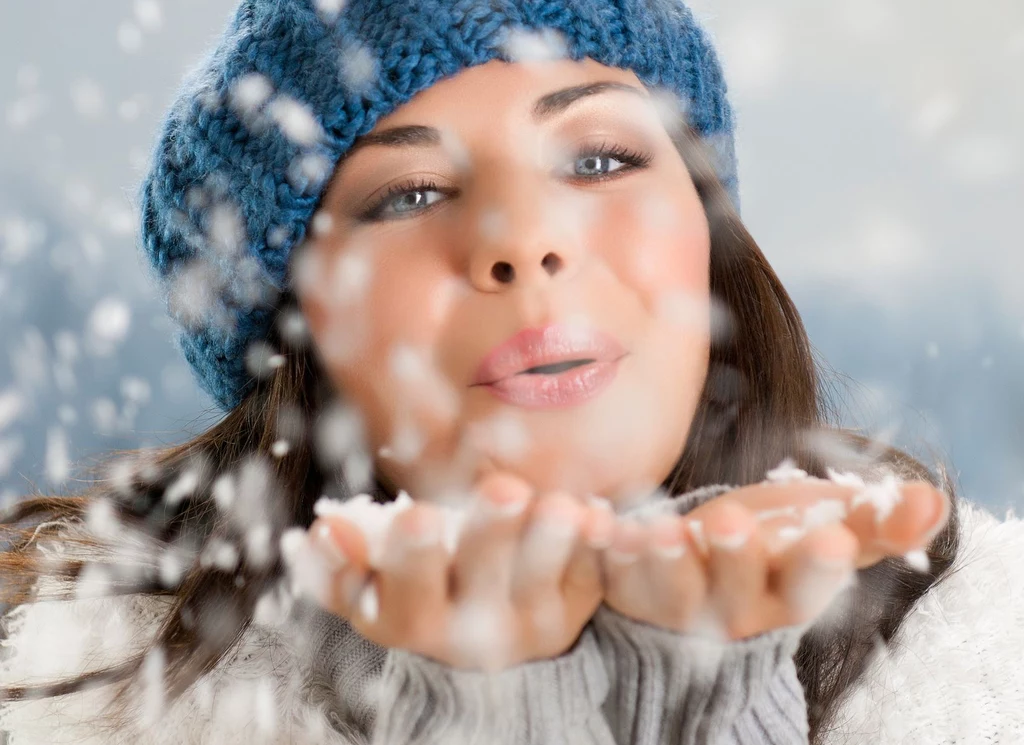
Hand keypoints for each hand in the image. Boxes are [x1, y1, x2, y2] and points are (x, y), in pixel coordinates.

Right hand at [305, 472, 612, 670]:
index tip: (415, 514)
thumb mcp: (375, 580)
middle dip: (489, 538)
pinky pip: (590, 575)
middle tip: (504, 490)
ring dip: (552, 544)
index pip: (403, 598)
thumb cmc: (421, 582)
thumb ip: (346, 559)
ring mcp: (528, 623)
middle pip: (480, 588)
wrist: (488, 624)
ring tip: (562, 508)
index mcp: (409, 620)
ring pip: (541, 585)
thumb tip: (320, 530)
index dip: (409, 559)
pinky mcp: (576, 606)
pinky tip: (601, 516)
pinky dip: (595, 546)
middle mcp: (469, 633)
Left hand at [602, 477, 949, 639]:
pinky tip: (598, 520)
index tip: (834, 539)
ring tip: (660, 529)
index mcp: (782, 595)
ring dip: (662, 562)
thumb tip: (931, 499)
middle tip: (732, 521)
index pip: (806, 591)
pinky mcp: (621, 588)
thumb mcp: (820, 525)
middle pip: (732, 596)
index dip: (819, 569)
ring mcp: (671, 605)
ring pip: (666, 593)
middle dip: (734, 560)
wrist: (700, 562)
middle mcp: (728, 610)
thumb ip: (874, 519)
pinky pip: (606, 575)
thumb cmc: (771, 539)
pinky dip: (600, 550)